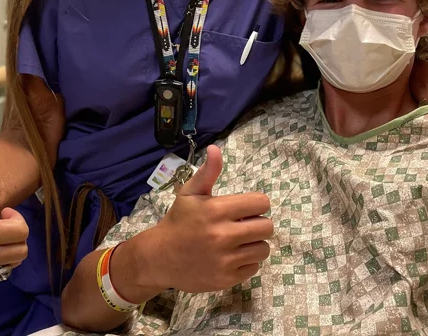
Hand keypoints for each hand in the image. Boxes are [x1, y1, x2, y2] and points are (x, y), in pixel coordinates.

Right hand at [148, 145, 272, 293]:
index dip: (256, 203)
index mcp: (217, 210)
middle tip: (244, 224)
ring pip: (263, 248)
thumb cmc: (178, 220)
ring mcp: (226, 260)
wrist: (160, 257)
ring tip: (240, 240)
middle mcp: (223, 235)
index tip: (246, 208)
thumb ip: (208, 171)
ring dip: (255, 243)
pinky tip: (232, 256)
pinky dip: (247, 261)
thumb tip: (216, 149)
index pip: (261, 203)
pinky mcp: (227, 279)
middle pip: (267, 227)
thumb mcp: (190, 193)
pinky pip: (254, 267)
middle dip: (258, 223)